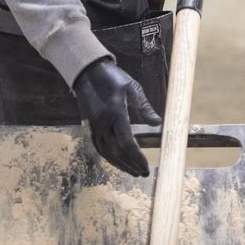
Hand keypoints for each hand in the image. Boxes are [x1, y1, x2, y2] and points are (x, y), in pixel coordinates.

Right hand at [72, 58, 159, 176]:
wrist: (87, 72)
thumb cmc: (112, 77)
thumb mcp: (132, 87)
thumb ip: (144, 107)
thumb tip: (157, 123)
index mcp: (115, 113)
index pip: (127, 143)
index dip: (137, 158)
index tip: (146, 166)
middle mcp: (103, 123)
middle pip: (117, 152)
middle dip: (131, 165)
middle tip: (143, 173)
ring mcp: (94, 126)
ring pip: (107, 153)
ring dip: (120, 164)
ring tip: (133, 171)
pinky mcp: (89, 127)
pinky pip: (99, 147)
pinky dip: (109, 158)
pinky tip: (118, 162)